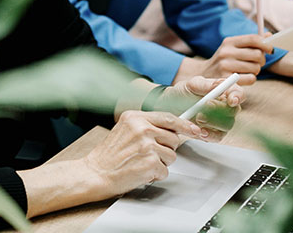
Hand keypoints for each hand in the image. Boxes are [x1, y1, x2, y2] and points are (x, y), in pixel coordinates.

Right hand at [81, 111, 204, 197]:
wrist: (95, 173)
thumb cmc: (109, 155)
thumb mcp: (125, 130)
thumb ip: (146, 126)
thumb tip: (172, 130)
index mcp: (135, 117)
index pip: (169, 118)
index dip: (186, 125)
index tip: (197, 130)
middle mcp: (142, 128)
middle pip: (174, 139)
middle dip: (165, 149)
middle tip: (148, 154)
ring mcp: (146, 146)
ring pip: (171, 156)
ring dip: (160, 163)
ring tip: (141, 163)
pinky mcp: (150, 163)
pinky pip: (165, 171)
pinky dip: (155, 175)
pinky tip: (140, 171)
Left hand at [158, 76, 243, 140]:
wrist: (168, 108)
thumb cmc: (181, 93)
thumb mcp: (190, 84)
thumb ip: (205, 85)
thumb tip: (220, 85)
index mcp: (222, 91)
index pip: (238, 93)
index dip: (238, 96)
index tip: (231, 100)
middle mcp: (224, 106)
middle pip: (233, 111)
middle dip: (220, 111)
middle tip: (205, 108)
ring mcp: (220, 121)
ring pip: (227, 125)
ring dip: (213, 123)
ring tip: (198, 118)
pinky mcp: (213, 133)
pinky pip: (217, 137)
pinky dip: (209, 135)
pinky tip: (200, 131)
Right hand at [173, 34, 270, 84]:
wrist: (204, 74)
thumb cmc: (224, 60)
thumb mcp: (233, 47)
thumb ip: (250, 42)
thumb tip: (269, 35)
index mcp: (229, 41)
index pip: (253, 39)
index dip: (266, 44)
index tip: (271, 49)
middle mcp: (226, 52)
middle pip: (257, 54)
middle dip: (261, 60)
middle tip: (257, 62)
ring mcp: (225, 65)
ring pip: (256, 68)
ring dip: (255, 70)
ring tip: (247, 70)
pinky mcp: (227, 79)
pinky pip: (251, 79)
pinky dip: (251, 79)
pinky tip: (243, 77)